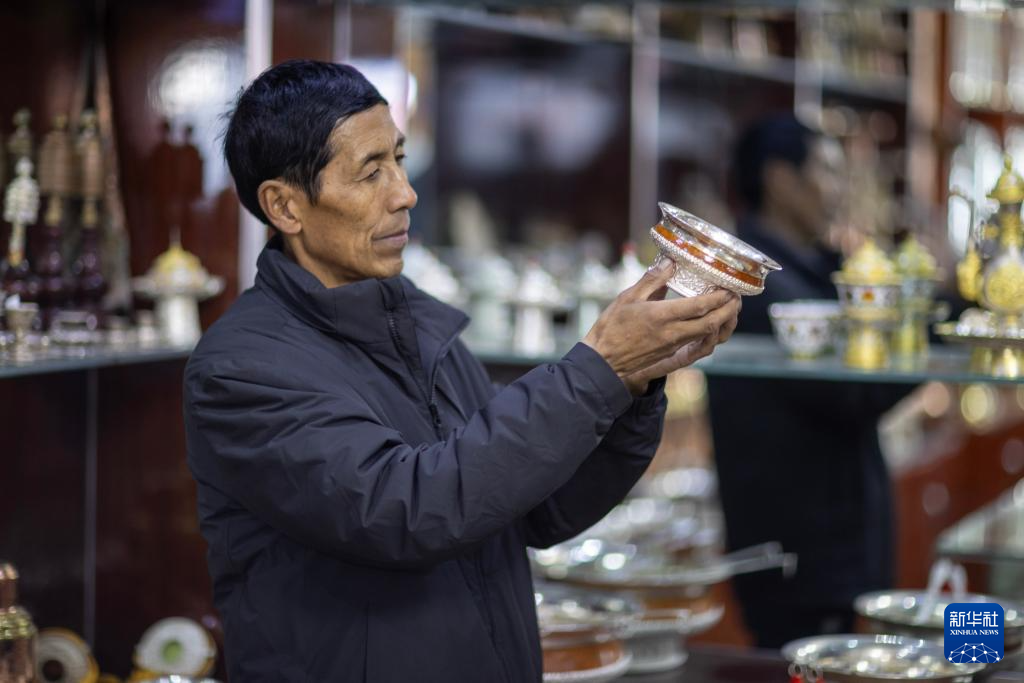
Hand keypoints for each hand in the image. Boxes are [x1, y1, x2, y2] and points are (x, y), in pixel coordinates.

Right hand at [582, 260, 740, 393]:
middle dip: (729, 310)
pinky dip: (710, 333)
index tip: (728, 286)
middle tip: (736, 297)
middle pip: (711, 322)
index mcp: (661, 316)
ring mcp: (673, 346)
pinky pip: (699, 344)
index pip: (700, 305)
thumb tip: (670, 263)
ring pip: (708, 335)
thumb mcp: (627, 298)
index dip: (719, 296)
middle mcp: (672, 333)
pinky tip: (711, 324)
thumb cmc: (611, 328)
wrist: (603, 361)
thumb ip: (651, 280)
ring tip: (729, 310)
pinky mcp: (671, 354)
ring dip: (723, 323)